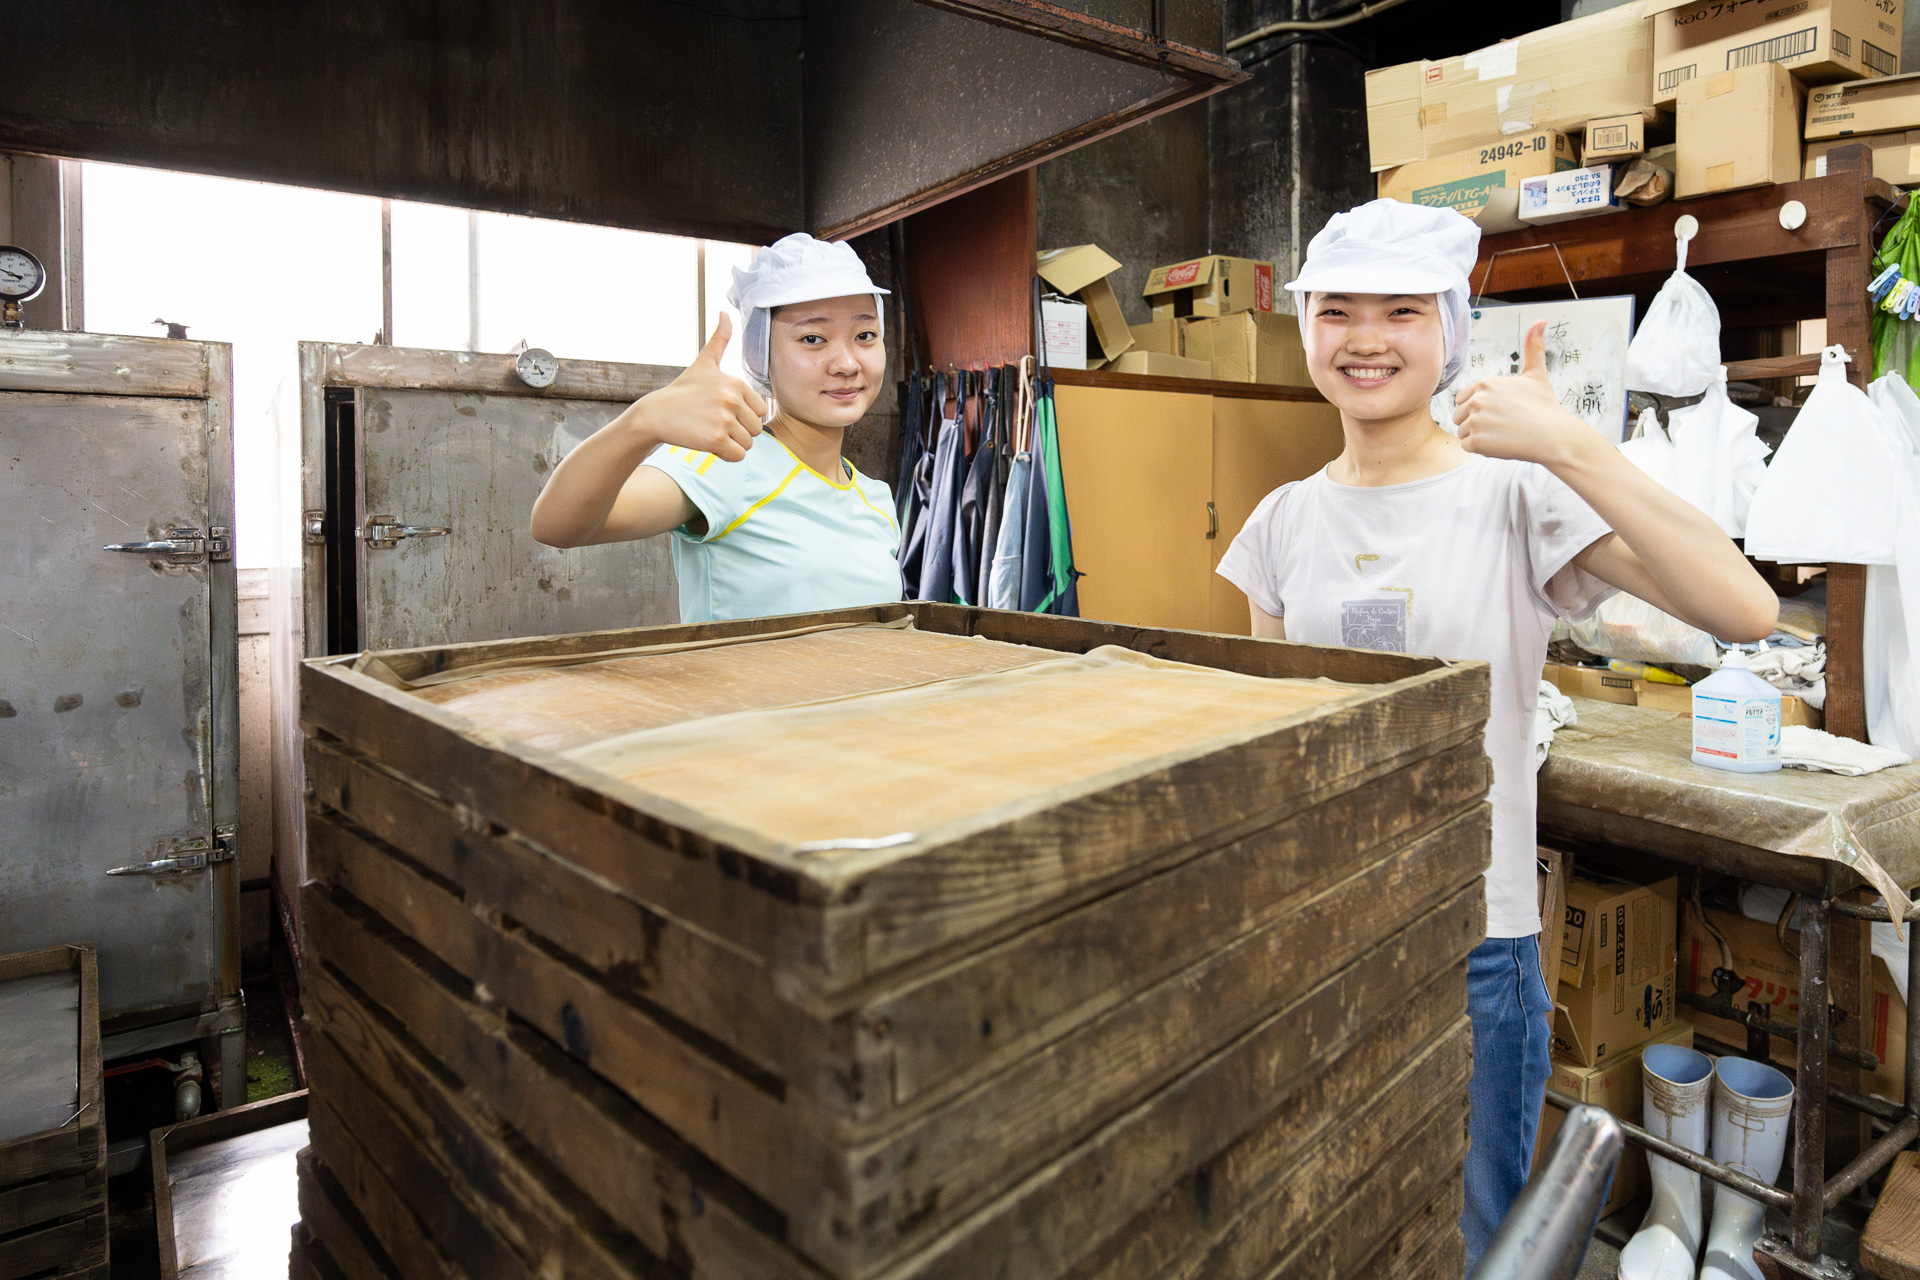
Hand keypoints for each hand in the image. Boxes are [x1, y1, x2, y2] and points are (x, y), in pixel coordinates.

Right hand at [625, 313, 767, 461]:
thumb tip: (724, 311)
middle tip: (715, 423)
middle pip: (756, 428)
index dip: (743, 415)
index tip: (722, 410)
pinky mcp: (715, 440)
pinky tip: (709, 443)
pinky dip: (726, 455)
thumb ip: (719, 339)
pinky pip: (737, 456)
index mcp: (736, 383)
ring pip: (747, 443)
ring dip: (732, 443)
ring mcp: (724, 420)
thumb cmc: (683, 390)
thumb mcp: (704, 363)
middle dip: (739, 430)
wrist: (656, 414)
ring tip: (710, 431)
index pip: (760, 410)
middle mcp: (732, 399)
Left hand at [1451, 321, 1591, 467]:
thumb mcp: (1536, 374)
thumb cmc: (1544, 406)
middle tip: (1502, 424)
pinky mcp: (1477, 442)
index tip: (1500, 411)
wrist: (1554, 436)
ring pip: (1462, 431)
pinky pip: (1466, 446)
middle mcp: (1477, 399)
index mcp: (1485, 383)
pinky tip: (1500, 443)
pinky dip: (1480, 448)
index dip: (1479, 407)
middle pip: (1460, 415)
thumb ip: (1533, 347)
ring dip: (1478, 436)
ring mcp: (1475, 421)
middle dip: (1476, 421)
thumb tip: (1540, 321)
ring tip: (1502, 433)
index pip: (1463, 398)